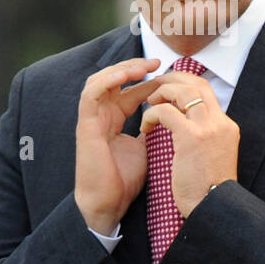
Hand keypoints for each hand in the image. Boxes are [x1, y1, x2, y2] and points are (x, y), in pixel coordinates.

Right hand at [75, 57, 163, 233]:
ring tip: (143, 66)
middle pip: (114, 79)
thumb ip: (157, 128)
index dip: (148, 80)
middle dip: (135, 67)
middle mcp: (103, 115)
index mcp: (116, 118)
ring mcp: (92, 119)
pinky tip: (125, 76)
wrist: (110, 202)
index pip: (131, 90)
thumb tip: (178, 116)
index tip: (170, 73)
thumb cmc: (127, 178)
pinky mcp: (86, 126)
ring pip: (101, 81)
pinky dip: (107, 82)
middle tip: (156, 61)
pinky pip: (91, 95)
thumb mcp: (149, 147)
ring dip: (122, 70)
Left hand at [139, 71, 239, 216]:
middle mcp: (220, 123)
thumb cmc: (208, 189)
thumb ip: (204, 138)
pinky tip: (146, 126)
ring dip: (161, 93)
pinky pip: (166, 112)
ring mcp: (208, 128)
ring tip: (149, 103)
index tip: (168, 89)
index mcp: (226, 126)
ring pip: (183, 92)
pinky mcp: (191, 137)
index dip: (185, 84)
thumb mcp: (213, 156)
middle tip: (154, 87)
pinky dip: (152, 115)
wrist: (213, 205)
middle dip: (172, 79)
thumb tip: (186, 128)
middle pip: (197, 84)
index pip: (207, 92)